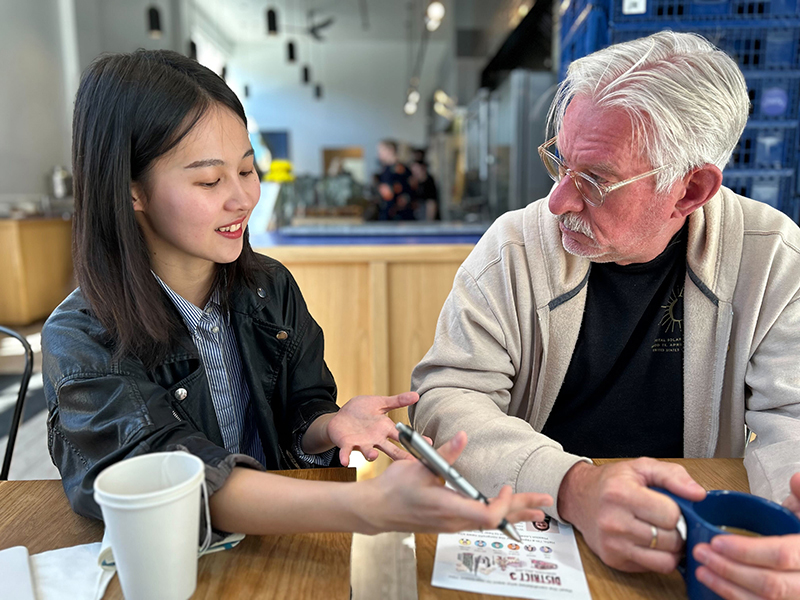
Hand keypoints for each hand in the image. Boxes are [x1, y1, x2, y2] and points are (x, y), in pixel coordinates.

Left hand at [325, 392, 419, 465]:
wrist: (340, 417)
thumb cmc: (361, 411)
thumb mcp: (380, 403)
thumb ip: (397, 401)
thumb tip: (416, 395)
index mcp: (385, 429)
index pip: (403, 436)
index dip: (415, 440)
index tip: (428, 444)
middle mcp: (376, 439)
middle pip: (391, 449)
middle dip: (401, 455)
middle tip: (411, 462)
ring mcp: (362, 443)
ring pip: (368, 452)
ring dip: (370, 455)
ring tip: (373, 456)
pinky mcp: (347, 444)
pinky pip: (346, 452)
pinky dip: (346, 456)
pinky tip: (345, 461)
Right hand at [361, 431, 552, 533]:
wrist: (377, 509)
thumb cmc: (395, 489)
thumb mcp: (420, 467)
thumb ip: (445, 454)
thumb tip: (462, 436)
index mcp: (448, 507)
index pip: (487, 516)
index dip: (502, 504)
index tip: (506, 486)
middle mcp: (454, 520)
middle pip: (497, 520)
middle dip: (522, 508)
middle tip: (545, 501)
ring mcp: (453, 524)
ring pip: (491, 522)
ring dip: (514, 514)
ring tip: (536, 512)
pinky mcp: (451, 522)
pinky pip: (481, 522)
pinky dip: (499, 515)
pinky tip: (508, 514)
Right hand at [558, 457, 706, 572]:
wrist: (578, 497)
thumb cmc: (611, 483)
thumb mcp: (641, 467)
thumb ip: (673, 475)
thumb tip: (698, 494)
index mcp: (620, 494)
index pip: (671, 515)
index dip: (676, 510)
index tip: (668, 505)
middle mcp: (613, 521)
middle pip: (670, 540)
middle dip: (675, 530)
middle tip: (664, 520)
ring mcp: (613, 544)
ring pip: (665, 560)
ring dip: (669, 548)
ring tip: (660, 533)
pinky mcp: (614, 560)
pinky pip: (652, 568)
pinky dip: (656, 557)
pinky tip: (647, 541)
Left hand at [693, 472, 799, 598]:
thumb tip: (796, 480)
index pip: (781, 555)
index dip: (747, 551)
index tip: (717, 541)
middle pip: (770, 585)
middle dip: (730, 570)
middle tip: (701, 553)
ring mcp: (797, 598)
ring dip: (727, 587)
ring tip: (702, 569)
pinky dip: (734, 598)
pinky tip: (716, 585)